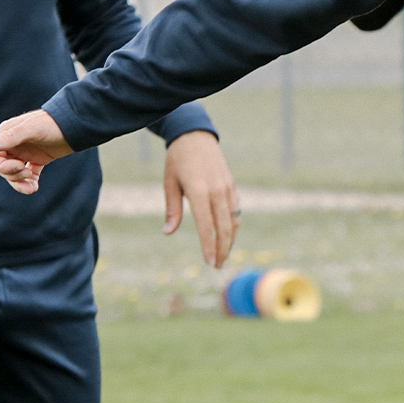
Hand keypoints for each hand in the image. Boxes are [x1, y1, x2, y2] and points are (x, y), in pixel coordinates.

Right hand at [0, 110, 73, 193]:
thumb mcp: (32, 129)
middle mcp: (13, 145)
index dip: (2, 167)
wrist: (77, 125)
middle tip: (28, 172)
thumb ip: (11, 137)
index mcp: (6, 136)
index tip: (20, 166)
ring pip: (15, 174)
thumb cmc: (53, 123)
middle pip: (2, 169)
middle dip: (13, 175)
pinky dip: (30, 182)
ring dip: (20, 183)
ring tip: (32, 188)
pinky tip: (35, 187)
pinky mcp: (38, 159)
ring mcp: (25, 152)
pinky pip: (29, 174)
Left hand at [163, 130, 239, 267]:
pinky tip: (228, 237)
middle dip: (222, 249)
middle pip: (224, 227)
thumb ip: (172, 209)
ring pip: (234, 221)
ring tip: (223, 256)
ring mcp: (227, 188)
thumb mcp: (169, 183)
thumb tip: (167, 232)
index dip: (208, 245)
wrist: (196, 137)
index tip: (208, 262)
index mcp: (199, 190)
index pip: (206, 224)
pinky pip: (236, 211)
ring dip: (230, 240)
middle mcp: (217, 190)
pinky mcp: (232, 186)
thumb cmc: (178, 161)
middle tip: (217, 265)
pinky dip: (234, 226)